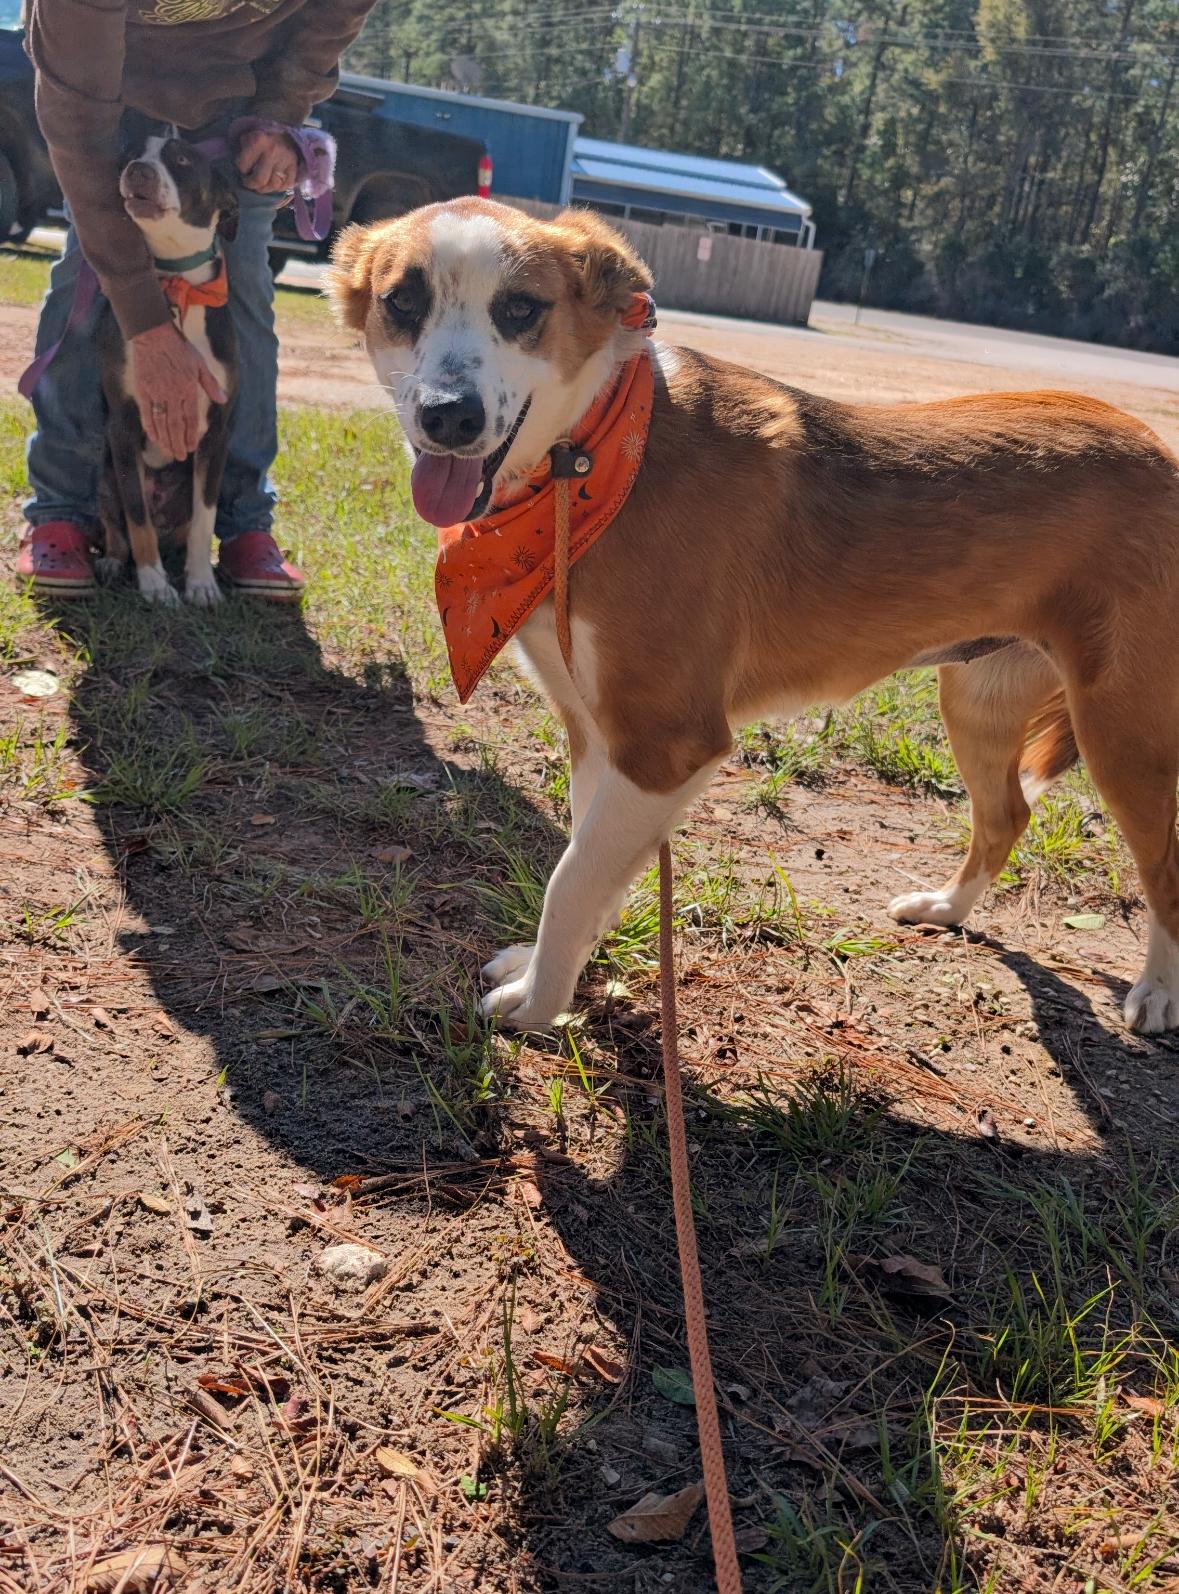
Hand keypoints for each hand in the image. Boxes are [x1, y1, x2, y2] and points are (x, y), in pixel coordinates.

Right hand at [130, 322, 227, 460]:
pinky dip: (150, 427)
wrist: (152, 333)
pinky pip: (146, 414)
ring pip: (161, 423)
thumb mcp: (199, 364)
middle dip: (178, 443)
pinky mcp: (143, 390)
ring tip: (169, 451)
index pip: (190, 419)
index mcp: (187, 389)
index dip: (190, 435)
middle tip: (180, 456)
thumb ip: (210, 384)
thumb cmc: (178, 347)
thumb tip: (223, 400)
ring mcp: (156, 393)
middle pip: (175, 426)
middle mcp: (172, 394)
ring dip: (165, 440)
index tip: (191, 448)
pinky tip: (154, 437)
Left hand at [236, 128, 299, 192]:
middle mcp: (273, 150)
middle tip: (249, 182)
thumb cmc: (263, 139)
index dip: (241, 169)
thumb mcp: (249, 135)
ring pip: (272, 185)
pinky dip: (277, 188)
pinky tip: (272, 182)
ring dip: (264, 188)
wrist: (287, 136)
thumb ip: (241, 148)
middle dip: (251, 184)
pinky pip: (284, 186)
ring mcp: (285, 160)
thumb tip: (236, 165)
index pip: (243, 166)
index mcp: (259, 140)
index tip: (243, 167)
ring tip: (260, 184)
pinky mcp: (294, 168)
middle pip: (259, 180)